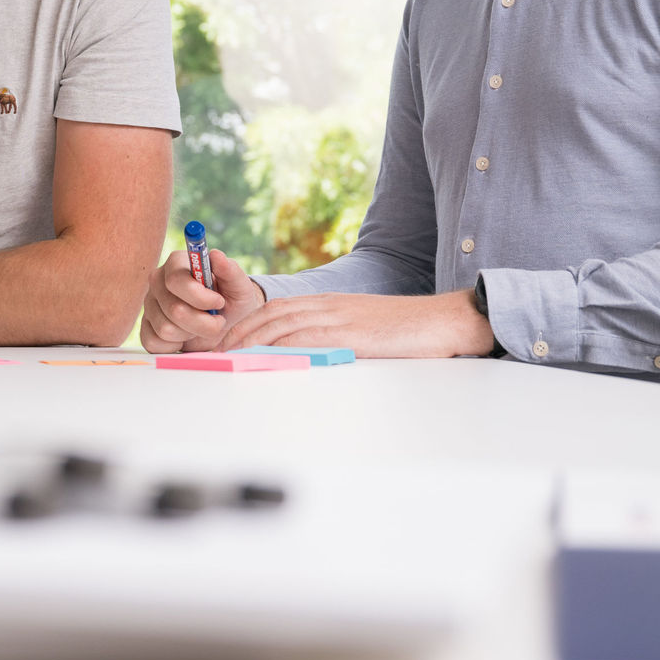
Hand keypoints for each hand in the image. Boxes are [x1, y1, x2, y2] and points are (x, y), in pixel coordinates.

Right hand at [139, 247, 265, 352]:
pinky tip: (185, 337)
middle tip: (216, 320)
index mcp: (177, 264)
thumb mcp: (240, 287)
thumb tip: (216, 255)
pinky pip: (154, 343)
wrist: (223, 324)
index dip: (200, 297)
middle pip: (174, 309)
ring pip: (166, 330)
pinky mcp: (145, 327)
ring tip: (200, 326)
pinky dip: (176, 346)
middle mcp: (158, 281)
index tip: (219, 303)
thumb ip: (230, 270)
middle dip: (203, 323)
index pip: (176, 280)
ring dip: (191, 334)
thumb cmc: (231, 301)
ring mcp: (149, 305)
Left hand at [218, 289, 492, 358]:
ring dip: (249, 339)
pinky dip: (280, 346)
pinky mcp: (351, 333)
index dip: (247, 323)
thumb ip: (334, 337)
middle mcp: (328, 305)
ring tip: (227, 356)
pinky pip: (307, 337)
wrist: (445, 321)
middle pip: (271, 314)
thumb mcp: (363, 328)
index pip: (276, 309)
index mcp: (329, 303)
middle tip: (214, 351)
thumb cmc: (407, 331)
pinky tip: (262, 356)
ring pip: (282, 324)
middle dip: (238, 332)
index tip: (226, 341)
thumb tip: (307, 357)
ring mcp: (339, 317)